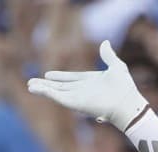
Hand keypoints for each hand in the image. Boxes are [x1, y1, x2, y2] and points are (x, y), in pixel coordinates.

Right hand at [27, 40, 149, 131]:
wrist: (127, 103)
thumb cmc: (126, 88)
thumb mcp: (117, 67)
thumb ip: (108, 55)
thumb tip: (105, 42)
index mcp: (91, 81)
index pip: (72, 78)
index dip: (60, 77)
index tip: (48, 75)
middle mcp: (83, 90)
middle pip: (61, 87)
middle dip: (47, 85)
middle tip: (32, 82)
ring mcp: (79, 97)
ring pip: (57, 92)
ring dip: (43, 89)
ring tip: (30, 85)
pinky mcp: (75, 103)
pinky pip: (58, 97)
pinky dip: (47, 93)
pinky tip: (37, 89)